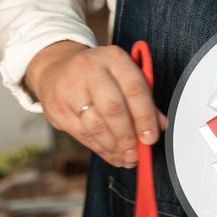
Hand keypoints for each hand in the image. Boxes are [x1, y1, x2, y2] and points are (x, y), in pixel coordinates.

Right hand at [24, 41, 166, 167]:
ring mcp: (69, 89)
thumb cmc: (99, 76)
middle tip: (136, 154)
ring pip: (96, 126)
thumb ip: (144, 100)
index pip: (134, 89)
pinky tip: (113, 155)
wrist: (56, 69)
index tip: (150, 138)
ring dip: (115, 147)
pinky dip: (102, 149)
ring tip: (127, 158)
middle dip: (127, 136)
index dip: (145, 117)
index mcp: (113, 58)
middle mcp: (89, 69)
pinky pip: (83, 135)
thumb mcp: (123, 77)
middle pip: (113, 109)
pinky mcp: (57, 109)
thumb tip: (160, 126)